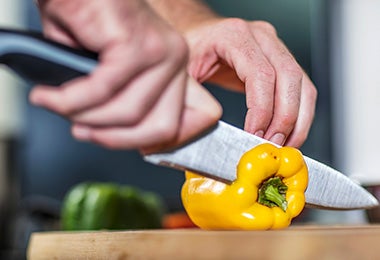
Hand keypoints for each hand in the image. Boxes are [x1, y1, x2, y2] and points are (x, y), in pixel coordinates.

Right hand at [30, 0, 221, 150]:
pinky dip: (72, 99)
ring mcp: (161, 52)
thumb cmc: (86, 21)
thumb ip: (125, 102)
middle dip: (116, 139)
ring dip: (85, 116)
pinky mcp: (137, 44)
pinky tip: (51, 95)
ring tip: (57, 104)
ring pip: (129, 113)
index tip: (129, 146)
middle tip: (82, 130)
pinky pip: (104, 91)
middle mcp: (175, 59)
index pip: (190, 119)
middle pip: (161, 127)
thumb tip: (123, 135)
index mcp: (173, 67)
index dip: (159, 141)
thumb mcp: (110, 72)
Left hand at [184, 18, 316, 147]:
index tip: (255, 135)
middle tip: (272, 144)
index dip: (262, 109)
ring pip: (301, 84)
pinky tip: (288, 133)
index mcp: (234, 35)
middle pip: (289, 77)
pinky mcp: (281, 60)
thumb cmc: (191, 50)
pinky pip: (301, 88)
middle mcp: (261, 37)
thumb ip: (192, 96)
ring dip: (298, 119)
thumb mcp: (184, 70)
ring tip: (284, 145)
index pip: (261, 74)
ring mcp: (275, 46)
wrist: (198, 35)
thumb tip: (201, 129)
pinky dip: (299, 114)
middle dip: (284, 118)